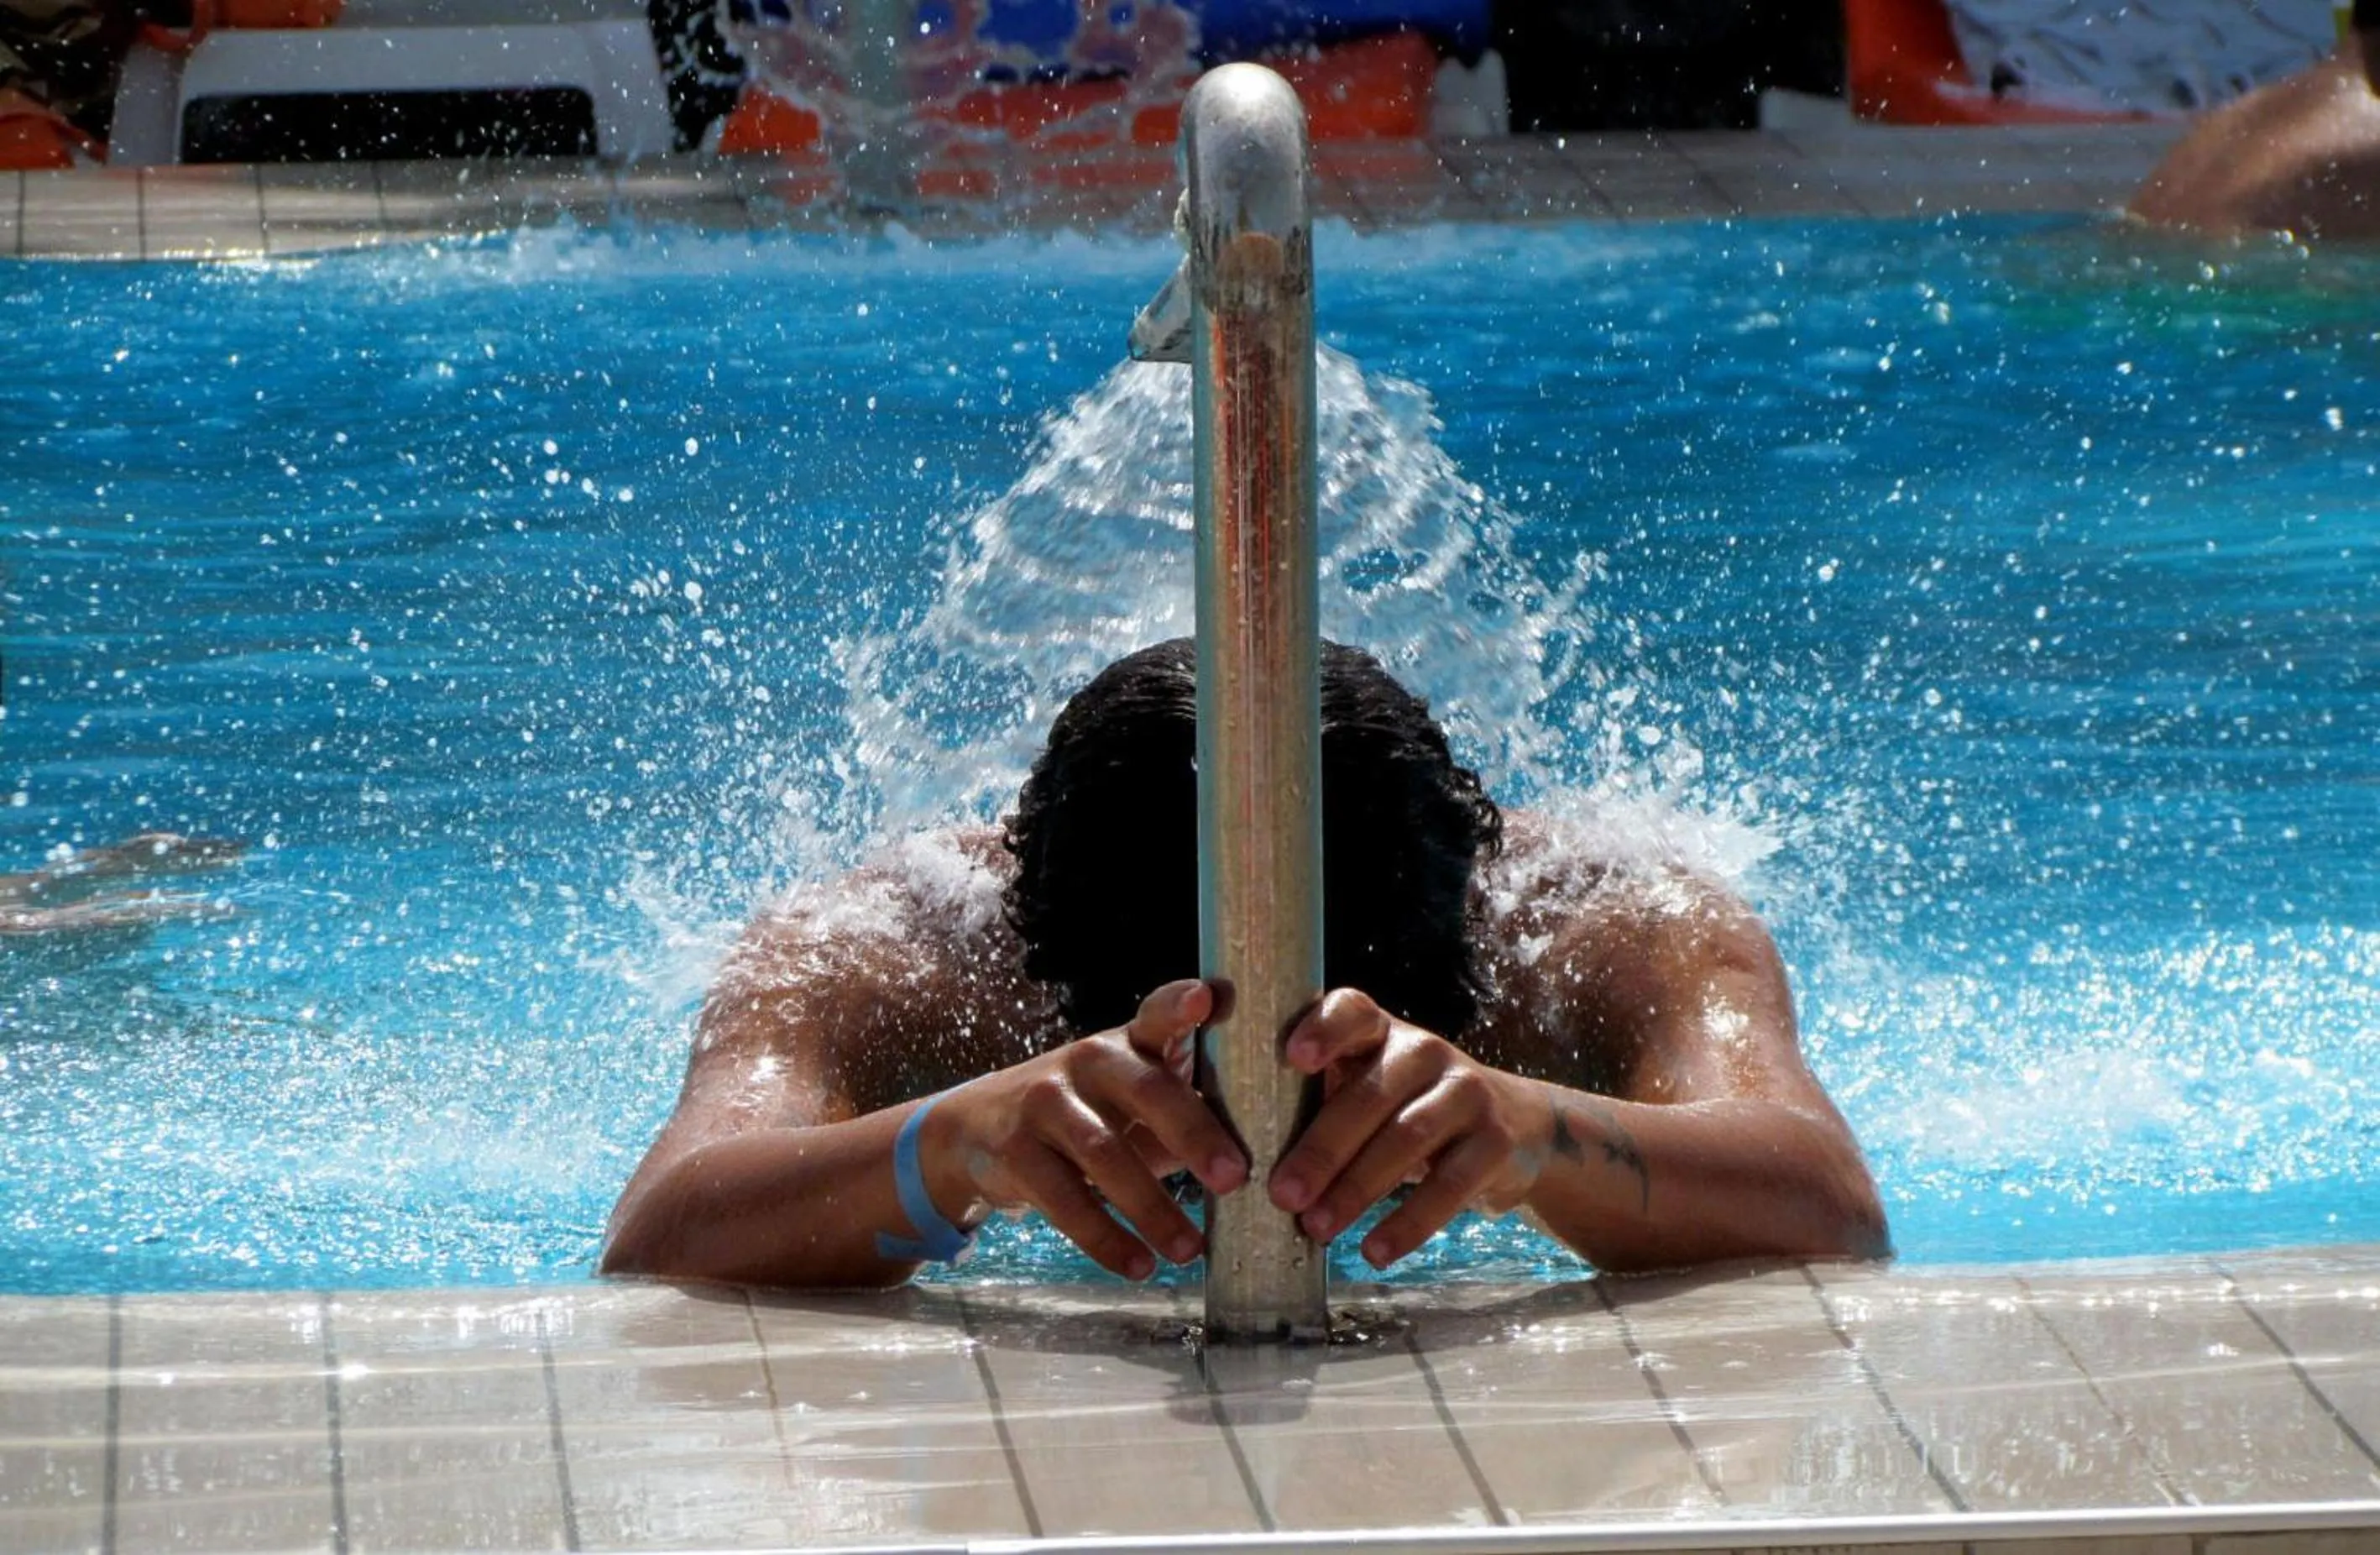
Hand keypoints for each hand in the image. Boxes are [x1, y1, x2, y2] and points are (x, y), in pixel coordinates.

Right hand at [923, 979, 1248, 1279]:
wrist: (979, 1128)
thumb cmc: (1090, 1114)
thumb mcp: (1133, 1096)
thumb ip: (1190, 1109)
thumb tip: (1278, 1156)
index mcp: (1127, 1042)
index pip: (1157, 1013)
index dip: (1180, 1004)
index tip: (1208, 998)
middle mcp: (1087, 1061)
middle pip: (1146, 1089)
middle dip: (1194, 1133)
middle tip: (1235, 1178)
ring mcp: (1045, 1102)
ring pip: (1105, 1154)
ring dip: (1153, 1208)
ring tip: (1192, 1250)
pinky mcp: (1015, 1151)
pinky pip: (1066, 1201)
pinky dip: (1106, 1239)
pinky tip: (1140, 1265)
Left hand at [1268, 989, 1542, 1268]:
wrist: (1515, 1126)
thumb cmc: (1406, 1109)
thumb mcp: (1368, 1086)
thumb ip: (1313, 1101)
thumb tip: (1232, 1157)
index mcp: (1380, 1032)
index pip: (1353, 1012)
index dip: (1325, 1029)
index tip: (1294, 1057)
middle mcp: (1425, 1051)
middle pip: (1371, 1094)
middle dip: (1323, 1148)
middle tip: (1282, 1195)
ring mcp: (1466, 1092)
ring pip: (1408, 1138)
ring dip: (1358, 1188)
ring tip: (1318, 1228)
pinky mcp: (1495, 1141)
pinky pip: (1451, 1184)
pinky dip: (1410, 1222)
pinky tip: (1375, 1251)